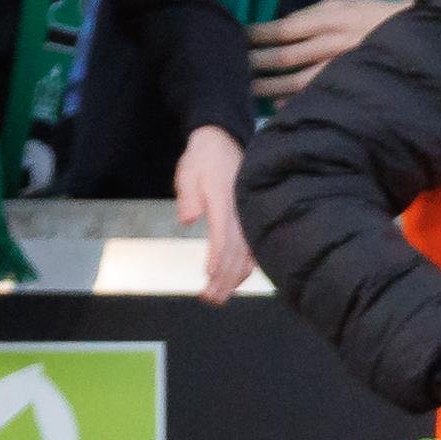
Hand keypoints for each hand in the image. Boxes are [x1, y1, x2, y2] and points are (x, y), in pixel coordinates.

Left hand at [175, 125, 255, 304]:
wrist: (222, 140)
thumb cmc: (202, 159)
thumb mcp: (187, 173)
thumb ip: (188, 197)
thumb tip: (188, 219)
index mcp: (224, 202)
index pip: (223, 235)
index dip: (217, 258)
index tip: (210, 278)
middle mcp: (240, 212)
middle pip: (236, 252)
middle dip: (224, 278)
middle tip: (210, 299)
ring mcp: (247, 215)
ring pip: (247, 253)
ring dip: (235, 278)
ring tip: (221, 297)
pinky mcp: (249, 217)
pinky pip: (252, 246)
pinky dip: (247, 266)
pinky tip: (239, 279)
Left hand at [247, 0, 410, 102]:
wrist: (424, 37)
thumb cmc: (379, 17)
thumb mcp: (347, 5)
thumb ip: (315, 16)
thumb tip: (280, 30)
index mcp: (332, 17)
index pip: (284, 28)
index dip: (257, 35)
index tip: (237, 38)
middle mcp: (335, 42)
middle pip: (285, 56)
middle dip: (256, 62)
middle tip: (232, 66)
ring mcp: (344, 67)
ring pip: (297, 80)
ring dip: (269, 85)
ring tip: (248, 88)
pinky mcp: (353, 84)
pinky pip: (316, 95)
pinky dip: (294, 100)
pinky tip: (277, 103)